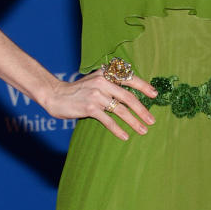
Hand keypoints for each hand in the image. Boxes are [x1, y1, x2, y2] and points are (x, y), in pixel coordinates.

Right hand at [44, 69, 158, 140]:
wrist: (55, 95)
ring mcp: (96, 95)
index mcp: (106, 73)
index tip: (155, 95)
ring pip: (121, 110)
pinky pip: (108, 120)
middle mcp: (103, 82)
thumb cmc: (78, 91)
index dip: (144, 86)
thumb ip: (111, 84)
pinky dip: (118, 129)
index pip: (129, 78)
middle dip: (142, 110)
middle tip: (152, 120)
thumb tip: (132, 96)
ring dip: (134, 122)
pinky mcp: (90, 107)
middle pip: (128, 97)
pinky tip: (125, 136)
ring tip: (143, 130)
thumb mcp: (95, 81)